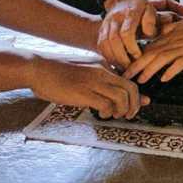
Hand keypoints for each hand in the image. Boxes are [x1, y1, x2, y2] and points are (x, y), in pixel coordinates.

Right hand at [28, 56, 146, 117]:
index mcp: (102, 66)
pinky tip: (102, 114)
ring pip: (122, 97)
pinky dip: (108, 112)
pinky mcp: (84, 92)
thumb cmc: (57, 74)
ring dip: (123, 110)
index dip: (138, 94)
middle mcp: (101, 72)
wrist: (38, 69)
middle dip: (135, 104)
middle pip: (131, 88)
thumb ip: (97, 81)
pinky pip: (106, 105)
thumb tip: (111, 96)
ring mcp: (93, 82)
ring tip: (115, 115)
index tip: (143, 102)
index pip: (128, 79)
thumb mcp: (82, 73)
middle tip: (130, 114)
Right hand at [98, 0, 182, 70]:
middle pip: (114, 40)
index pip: (128, 32)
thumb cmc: (141, 9)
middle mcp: (116, 17)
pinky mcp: (101, 31)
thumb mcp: (154, 7)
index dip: (133, 47)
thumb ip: (169, 10)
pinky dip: (109, 57)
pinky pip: (101, 47)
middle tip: (132, 68)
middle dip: (123, 56)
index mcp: (132, 11)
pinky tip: (117, 65)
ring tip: (125, 69)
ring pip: (106, 44)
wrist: (120, 2)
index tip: (140, 56)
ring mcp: (106, 24)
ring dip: (115, 58)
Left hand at [123, 17, 182, 82]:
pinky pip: (179, 63)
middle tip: (125, 77)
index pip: (148, 47)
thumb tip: (160, 35)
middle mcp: (173, 41)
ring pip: (161, 58)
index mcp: (169, 35)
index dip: (135, 57)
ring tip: (140, 80)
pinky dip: (171, 71)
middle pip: (150, 53)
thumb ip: (171, 31)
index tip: (126, 67)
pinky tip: (164, 79)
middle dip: (136, 65)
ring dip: (149, 70)